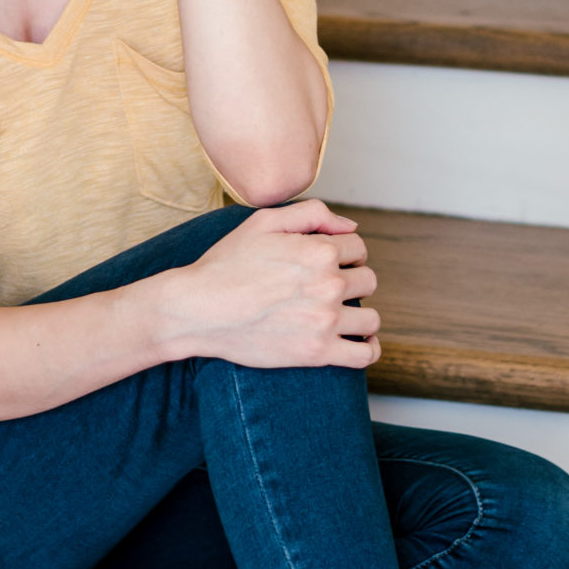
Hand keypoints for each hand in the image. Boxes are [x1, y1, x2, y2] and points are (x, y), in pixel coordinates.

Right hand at [147, 201, 378, 370]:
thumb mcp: (263, 221)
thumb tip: (350, 227)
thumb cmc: (226, 264)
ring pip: (371, 318)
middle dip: (351, 280)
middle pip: (368, 281)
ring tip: (339, 315)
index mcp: (319, 250)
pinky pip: (364, 355)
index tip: (325, 263)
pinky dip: (368, 350)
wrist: (197, 310)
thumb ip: (312, 213)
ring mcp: (325, 321)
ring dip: (360, 315)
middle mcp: (329, 284)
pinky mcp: (317, 353)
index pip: (358, 247)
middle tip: (325, 288)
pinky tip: (357, 342)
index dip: (343, 252)